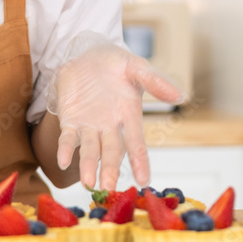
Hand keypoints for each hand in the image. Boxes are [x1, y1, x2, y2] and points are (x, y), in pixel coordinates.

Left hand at [49, 31, 183, 189]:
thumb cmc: (116, 63)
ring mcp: (90, 125)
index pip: (136, 142)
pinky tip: (62, 160)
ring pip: (90, 150)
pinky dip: (65, 149)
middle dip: (110, 168)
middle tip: (108, 187)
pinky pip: (68, 137)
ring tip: (87, 183)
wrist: (87, 54)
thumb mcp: (136, 67)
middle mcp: (110, 126)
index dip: (140, 161)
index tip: (143, 180)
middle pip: (111, 151)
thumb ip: (155, 81)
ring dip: (88, 165)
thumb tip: (180, 96)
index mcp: (129, 115)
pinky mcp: (70, 120)